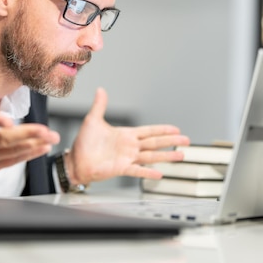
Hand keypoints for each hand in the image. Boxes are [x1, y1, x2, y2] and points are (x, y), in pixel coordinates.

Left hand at [66, 88, 189, 185]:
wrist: (75, 161)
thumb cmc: (83, 143)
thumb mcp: (92, 120)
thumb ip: (99, 105)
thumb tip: (101, 90)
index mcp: (125, 135)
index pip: (148, 131)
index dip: (162, 129)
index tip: (176, 129)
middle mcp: (129, 147)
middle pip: (155, 143)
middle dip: (171, 141)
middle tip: (186, 140)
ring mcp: (127, 158)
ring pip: (151, 156)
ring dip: (166, 156)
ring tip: (181, 156)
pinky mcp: (121, 168)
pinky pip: (137, 170)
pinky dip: (148, 172)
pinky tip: (160, 173)